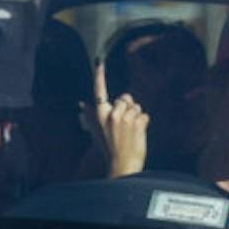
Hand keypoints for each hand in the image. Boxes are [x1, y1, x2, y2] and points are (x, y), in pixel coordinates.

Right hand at [94, 61, 149, 176]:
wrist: (122, 166)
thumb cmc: (109, 149)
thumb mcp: (96, 132)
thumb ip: (90, 115)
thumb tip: (82, 103)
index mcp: (100, 115)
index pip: (99, 91)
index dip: (99, 76)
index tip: (99, 62)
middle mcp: (112, 113)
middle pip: (125, 98)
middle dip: (128, 108)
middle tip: (124, 126)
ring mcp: (126, 117)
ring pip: (137, 107)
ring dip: (136, 118)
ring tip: (130, 132)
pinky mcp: (138, 122)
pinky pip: (145, 116)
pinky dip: (144, 125)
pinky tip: (138, 135)